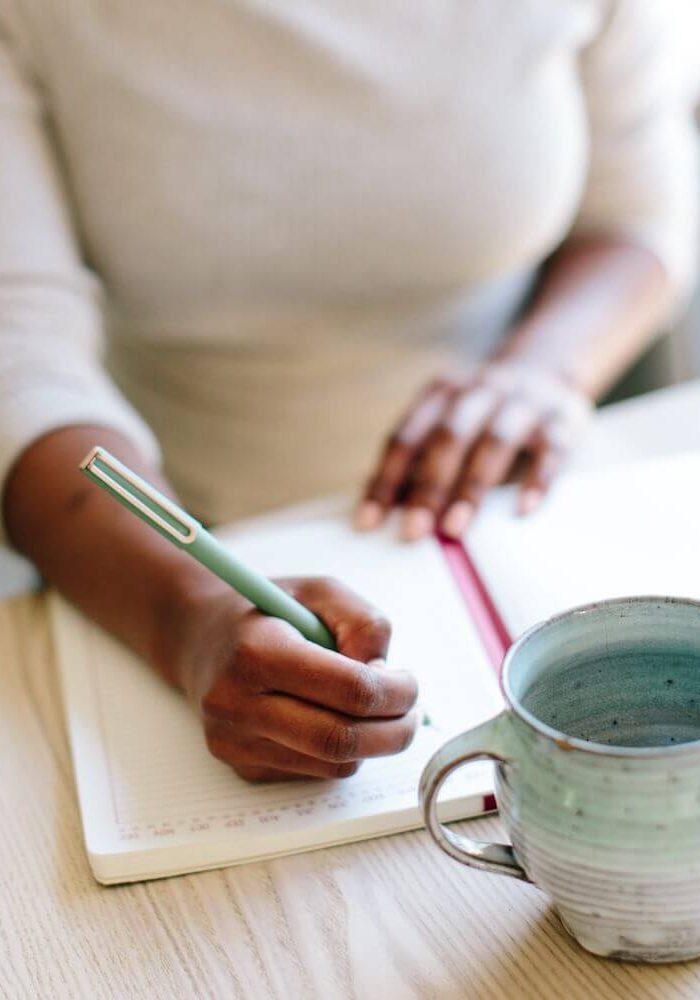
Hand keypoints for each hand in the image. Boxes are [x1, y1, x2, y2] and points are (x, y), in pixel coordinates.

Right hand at [174, 577, 418, 781]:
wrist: (198, 638)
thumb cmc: (268, 611)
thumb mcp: (319, 591)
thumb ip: (363, 623)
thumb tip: (385, 677)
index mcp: (257, 652)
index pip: (348, 691)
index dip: (395, 691)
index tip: (408, 681)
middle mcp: (237, 704)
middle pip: (341, 740)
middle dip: (394, 732)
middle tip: (410, 712)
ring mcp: (234, 742)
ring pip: (333, 765)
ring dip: (371, 744)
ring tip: (377, 712)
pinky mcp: (240, 767)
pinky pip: (313, 772)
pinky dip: (339, 752)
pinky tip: (330, 718)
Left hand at [355, 360, 592, 539]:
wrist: (548, 366)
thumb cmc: (483, 413)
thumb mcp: (448, 421)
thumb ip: (420, 460)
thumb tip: (381, 513)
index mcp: (441, 393)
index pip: (405, 437)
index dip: (384, 479)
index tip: (367, 523)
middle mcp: (479, 391)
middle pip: (448, 437)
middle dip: (427, 486)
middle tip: (413, 532)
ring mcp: (523, 402)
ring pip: (494, 441)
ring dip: (471, 486)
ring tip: (455, 529)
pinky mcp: (563, 418)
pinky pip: (551, 449)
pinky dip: (536, 480)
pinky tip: (522, 510)